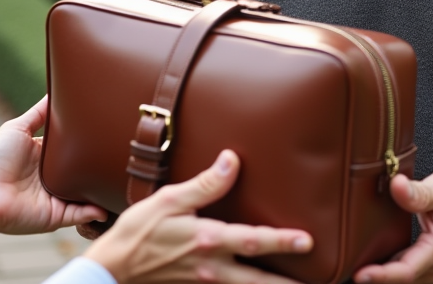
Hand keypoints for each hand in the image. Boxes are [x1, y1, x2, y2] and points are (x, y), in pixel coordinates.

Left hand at [0, 96, 107, 234]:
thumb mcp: (18, 127)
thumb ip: (39, 113)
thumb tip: (55, 91)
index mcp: (46, 159)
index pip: (73, 152)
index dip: (87, 145)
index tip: (105, 135)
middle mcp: (53, 179)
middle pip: (82, 174)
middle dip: (98, 169)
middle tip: (118, 158)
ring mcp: (55, 199)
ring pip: (85, 196)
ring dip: (100, 192)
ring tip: (118, 183)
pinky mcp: (55, 216)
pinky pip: (79, 215)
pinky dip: (93, 212)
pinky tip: (106, 206)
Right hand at [86, 150, 312, 283]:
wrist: (113, 267)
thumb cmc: (138, 231)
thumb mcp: (170, 199)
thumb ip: (206, 183)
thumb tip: (232, 160)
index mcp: (208, 241)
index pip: (254, 242)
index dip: (282, 241)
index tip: (308, 241)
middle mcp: (213, 267)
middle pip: (259, 279)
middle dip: (289, 283)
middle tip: (318, 283)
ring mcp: (207, 281)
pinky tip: (258, 280)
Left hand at [353, 172, 432, 283]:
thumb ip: (420, 191)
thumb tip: (396, 185)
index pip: (407, 270)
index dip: (382, 275)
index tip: (360, 273)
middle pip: (398, 283)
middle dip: (372, 281)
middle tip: (345, 271)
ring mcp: (427, 272)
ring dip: (377, 280)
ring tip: (350, 271)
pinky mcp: (421, 272)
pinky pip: (401, 279)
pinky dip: (383, 276)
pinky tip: (366, 268)